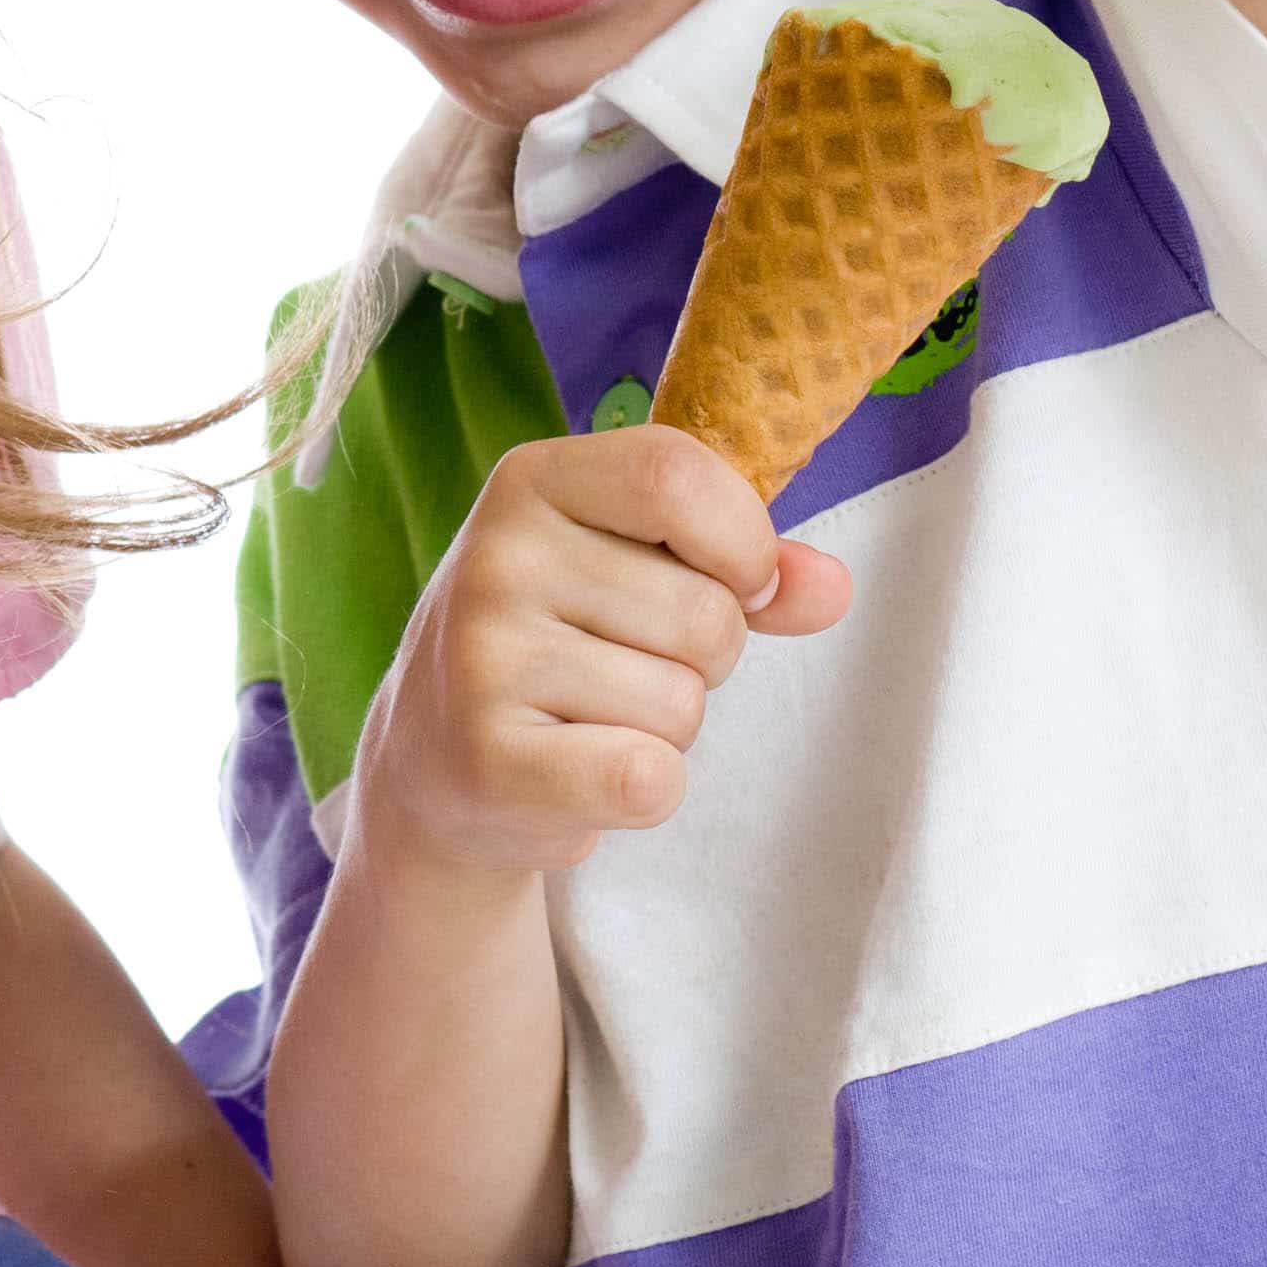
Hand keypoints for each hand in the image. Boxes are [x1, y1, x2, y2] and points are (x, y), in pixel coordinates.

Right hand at [351, 427, 845, 879]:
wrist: (435, 758)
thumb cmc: (560, 643)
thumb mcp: (635, 568)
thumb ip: (744, 563)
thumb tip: (832, 586)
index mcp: (530, 481)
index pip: (677, 475)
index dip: (741, 541)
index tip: (732, 582)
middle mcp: (494, 557)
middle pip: (706, 612)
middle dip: (705, 660)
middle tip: (622, 666)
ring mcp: (481, 657)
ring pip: (682, 704)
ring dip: (666, 729)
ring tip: (589, 718)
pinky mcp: (487, 760)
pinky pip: (647, 779)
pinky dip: (644, 790)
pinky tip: (582, 773)